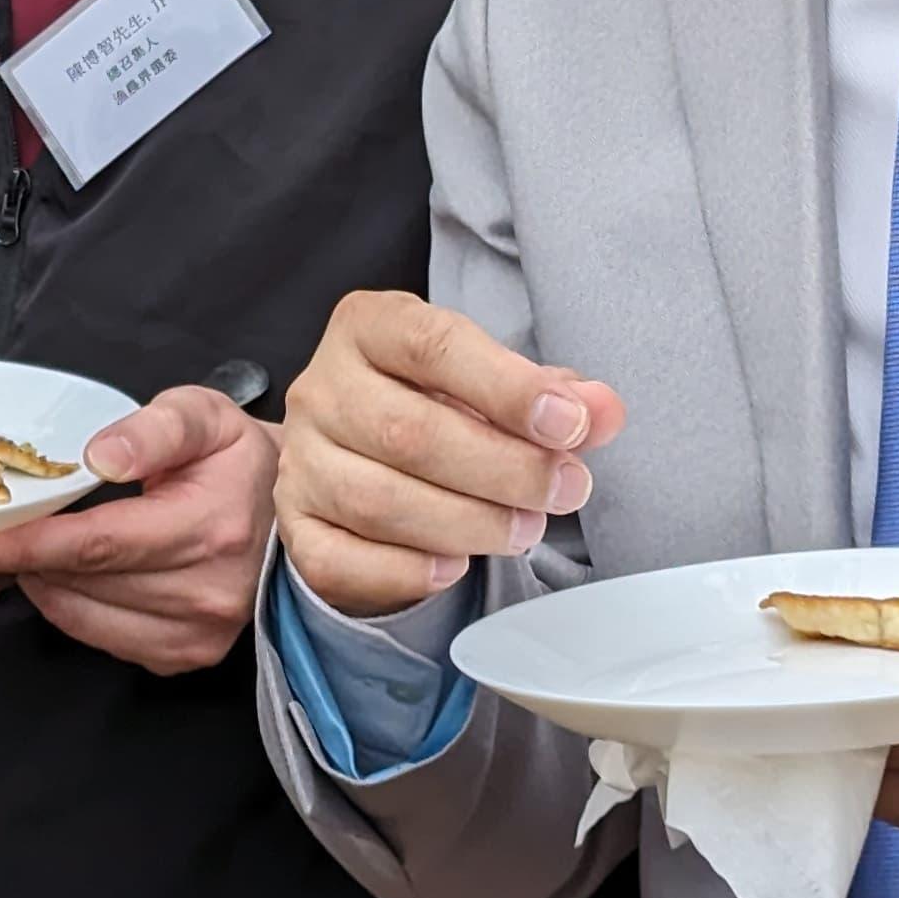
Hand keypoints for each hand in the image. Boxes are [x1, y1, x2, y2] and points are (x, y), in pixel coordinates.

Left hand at [0, 386, 275, 673]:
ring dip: (44, 584)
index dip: (25, 545)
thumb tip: (96, 456)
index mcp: (210, 529)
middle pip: (82, 583)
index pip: (95, 546)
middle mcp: (208, 593)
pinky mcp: (188, 656)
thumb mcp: (204, 417)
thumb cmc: (241, 462)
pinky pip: (105, 639)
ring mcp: (200, 634)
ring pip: (86, 617)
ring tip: (32, 548)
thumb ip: (152, 428)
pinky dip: (73, 608)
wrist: (295, 517)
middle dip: (23, 560)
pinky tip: (69, 576)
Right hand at [274, 288, 623, 616]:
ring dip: (467, 522)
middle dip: (503, 469)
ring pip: (376, 501)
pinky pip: (338, 559)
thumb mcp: (495, 384)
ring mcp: (302, 460)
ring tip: (525, 528)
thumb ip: (552, 395)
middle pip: (408, 431)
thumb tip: (603, 411)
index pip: (432, 345)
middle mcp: (322, 388)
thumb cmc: (436, 405)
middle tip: (565, 489)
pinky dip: (405, 570)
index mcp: (369, 327)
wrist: (361, 452)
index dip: (507, 388)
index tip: (571, 424)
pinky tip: (456, 566)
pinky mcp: (296, 525)